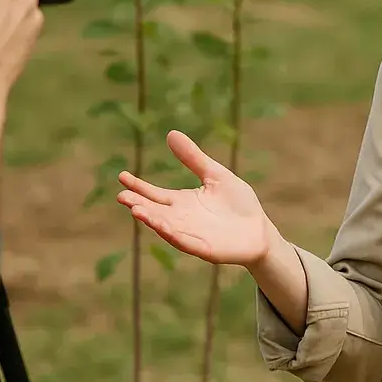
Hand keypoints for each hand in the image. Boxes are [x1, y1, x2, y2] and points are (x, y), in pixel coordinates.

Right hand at [117, 131, 278, 267]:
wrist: (259, 230)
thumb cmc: (238, 204)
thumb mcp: (215, 175)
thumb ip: (193, 158)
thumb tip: (171, 133)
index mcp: (181, 202)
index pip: (154, 194)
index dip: (138, 186)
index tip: (121, 176)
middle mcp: (181, 219)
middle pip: (154, 211)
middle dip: (139, 204)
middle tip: (122, 196)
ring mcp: (191, 234)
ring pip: (166, 227)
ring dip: (151, 220)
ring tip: (136, 210)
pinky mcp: (204, 248)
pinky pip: (186, 241)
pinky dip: (173, 234)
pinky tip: (162, 226)